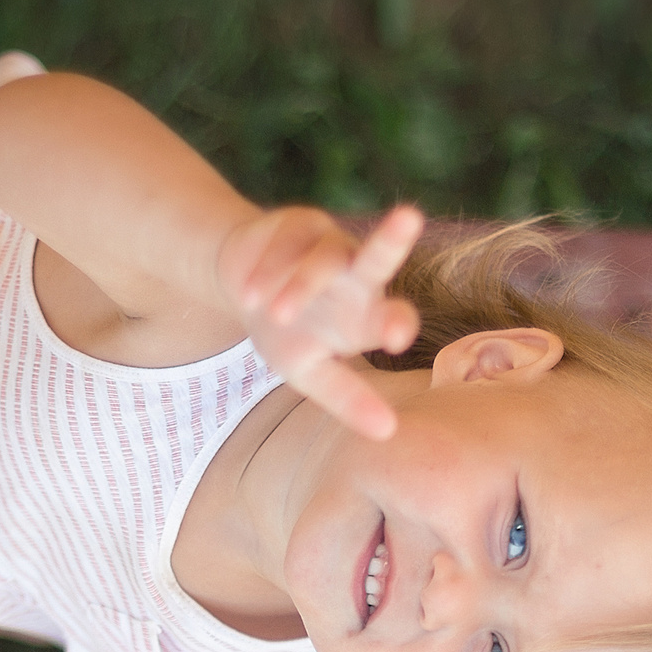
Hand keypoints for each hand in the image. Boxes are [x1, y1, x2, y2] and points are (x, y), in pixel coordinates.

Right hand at [215, 204, 424, 439]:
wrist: (243, 284)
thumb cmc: (288, 333)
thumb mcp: (310, 372)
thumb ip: (347, 398)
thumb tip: (388, 433)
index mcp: (367, 314)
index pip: (393, 317)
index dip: (396, 324)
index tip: (398, 340)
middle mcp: (356, 275)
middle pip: (377, 258)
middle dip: (392, 241)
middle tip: (409, 218)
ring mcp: (327, 244)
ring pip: (322, 258)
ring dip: (301, 285)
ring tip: (276, 313)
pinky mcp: (297, 224)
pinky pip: (284, 245)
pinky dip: (266, 272)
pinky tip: (249, 295)